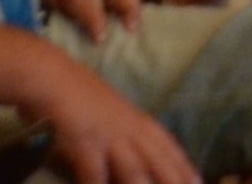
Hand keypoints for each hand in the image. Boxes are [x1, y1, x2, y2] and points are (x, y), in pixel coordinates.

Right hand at [21, 58, 198, 183]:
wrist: (52, 77)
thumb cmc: (78, 94)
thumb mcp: (111, 113)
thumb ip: (125, 133)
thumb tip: (135, 156)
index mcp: (139, 122)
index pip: (169, 148)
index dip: (184, 167)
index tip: (199, 182)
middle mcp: (130, 130)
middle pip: (159, 162)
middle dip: (174, 181)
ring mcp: (110, 137)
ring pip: (135, 172)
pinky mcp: (86, 145)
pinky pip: (95, 176)